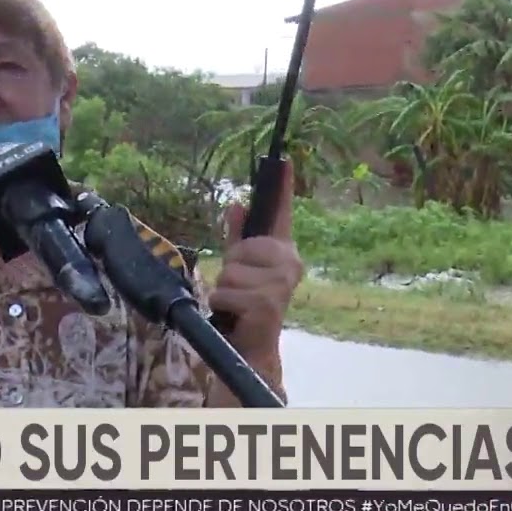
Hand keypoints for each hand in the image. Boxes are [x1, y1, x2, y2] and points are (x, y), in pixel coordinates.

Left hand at [208, 162, 301, 360]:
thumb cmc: (246, 306)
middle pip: (240, 248)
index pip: (280, 216)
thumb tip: (236, 204)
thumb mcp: (239, 268)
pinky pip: (225, 291)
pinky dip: (222, 304)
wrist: (252, 349)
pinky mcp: (267, 304)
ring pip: (229, 271)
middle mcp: (289, 265)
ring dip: (224, 290)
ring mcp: (280, 285)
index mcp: (283, 252)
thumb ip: (238, 237)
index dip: (282, 189)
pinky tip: (235, 316)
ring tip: (237, 304)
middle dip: (231, 268)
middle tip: (239, 289)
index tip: (283, 162)